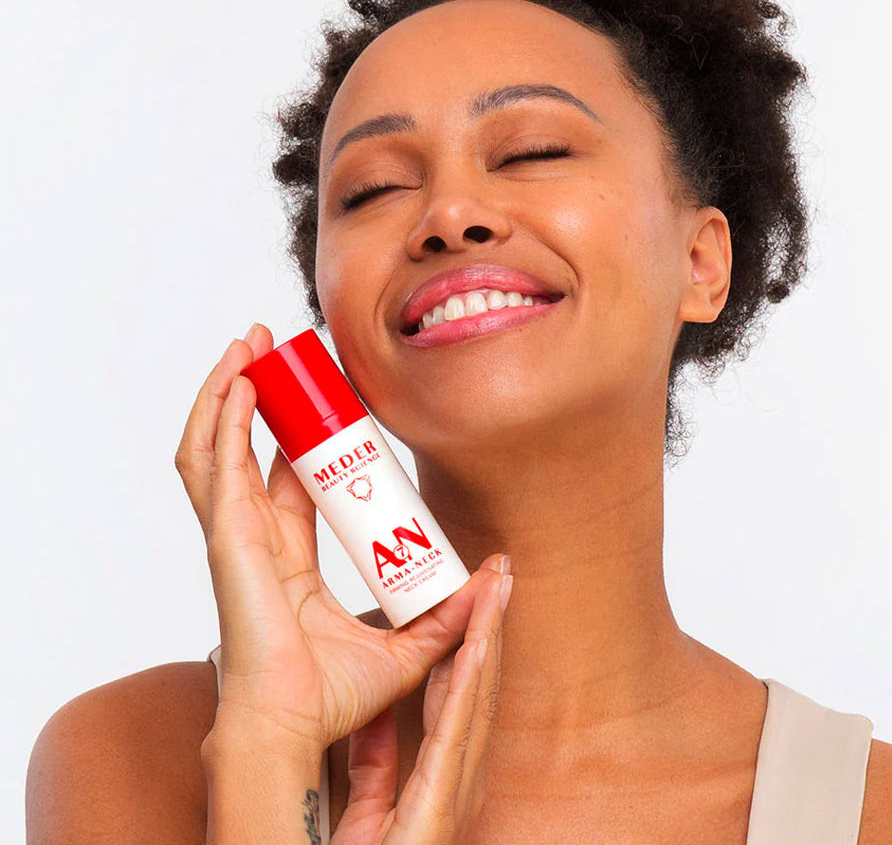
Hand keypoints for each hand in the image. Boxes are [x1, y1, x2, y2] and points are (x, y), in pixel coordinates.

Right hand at [175, 322, 510, 755]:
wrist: (296, 725)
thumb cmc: (334, 696)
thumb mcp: (410, 645)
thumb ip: (451, 613)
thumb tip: (498, 576)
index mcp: (286, 555)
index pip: (291, 478)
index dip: (302, 435)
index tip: (327, 398)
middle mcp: (254, 536)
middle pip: (248, 448)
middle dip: (256, 396)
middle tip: (273, 351)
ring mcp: (234, 532)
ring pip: (217, 447)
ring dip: (227, 392)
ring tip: (247, 345)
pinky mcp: (227, 533)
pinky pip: (214, 464)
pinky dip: (219, 418)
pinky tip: (236, 380)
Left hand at [333, 551, 511, 844]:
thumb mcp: (373, 806)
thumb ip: (376, 761)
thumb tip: (374, 719)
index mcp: (448, 772)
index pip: (465, 690)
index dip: (476, 637)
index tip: (481, 592)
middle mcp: (462, 776)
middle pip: (482, 683)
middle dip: (491, 623)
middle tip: (500, 571)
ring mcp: (458, 789)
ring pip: (478, 697)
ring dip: (488, 638)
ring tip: (495, 588)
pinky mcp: (441, 802)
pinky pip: (457, 733)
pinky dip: (469, 685)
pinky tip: (475, 647)